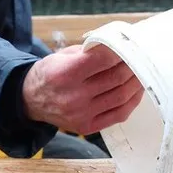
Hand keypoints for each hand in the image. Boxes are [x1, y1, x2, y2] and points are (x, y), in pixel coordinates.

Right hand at [21, 43, 142, 134]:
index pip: (105, 59)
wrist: (31, 100)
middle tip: (140, 58)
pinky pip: (118, 115)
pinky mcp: (87, 127)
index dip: (122, 51)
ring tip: (142, 73)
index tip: (131, 45)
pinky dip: (132, 102)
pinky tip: (135, 91)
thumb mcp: (63, 55)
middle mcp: (73, 96)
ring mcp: (81, 114)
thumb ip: (90, 52)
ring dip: (137, 83)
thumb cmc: (50, 74)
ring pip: (121, 96)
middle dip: (133, 65)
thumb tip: (119, 45)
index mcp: (65, 73)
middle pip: (117, 78)